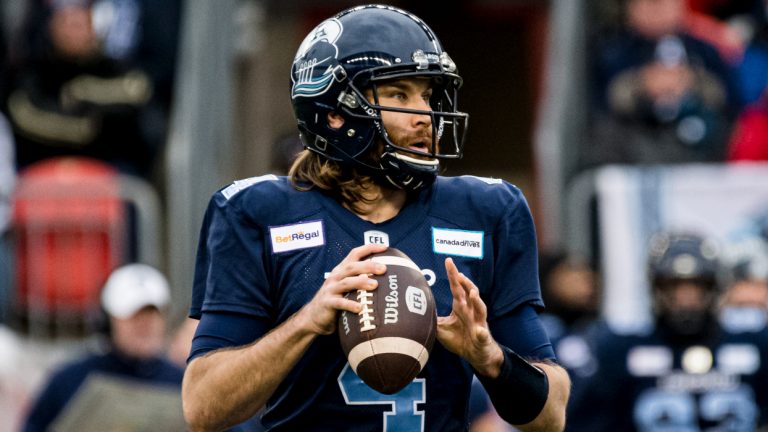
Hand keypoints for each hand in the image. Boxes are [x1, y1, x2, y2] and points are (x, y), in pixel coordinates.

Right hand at [298, 244, 387, 334]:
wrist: (314, 317)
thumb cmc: (337, 301)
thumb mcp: (347, 288)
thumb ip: (361, 281)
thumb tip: (387, 279)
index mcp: (341, 270)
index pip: (355, 254)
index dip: (369, 248)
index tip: (385, 247)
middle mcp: (336, 277)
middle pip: (352, 267)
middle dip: (368, 266)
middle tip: (383, 268)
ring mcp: (330, 289)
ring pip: (346, 283)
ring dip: (361, 283)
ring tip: (375, 285)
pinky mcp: (327, 303)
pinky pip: (339, 303)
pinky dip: (350, 305)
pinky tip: (360, 307)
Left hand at [437, 257, 502, 376]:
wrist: (476, 355)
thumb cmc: (460, 338)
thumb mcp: (441, 328)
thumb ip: (431, 318)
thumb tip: (413, 311)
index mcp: (461, 306)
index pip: (457, 287)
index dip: (453, 274)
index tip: (448, 261)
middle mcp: (471, 311)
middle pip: (470, 293)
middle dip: (466, 283)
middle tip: (459, 273)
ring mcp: (479, 323)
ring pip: (480, 308)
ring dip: (477, 300)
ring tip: (472, 292)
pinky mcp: (483, 337)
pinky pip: (483, 334)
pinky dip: (482, 332)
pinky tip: (480, 331)